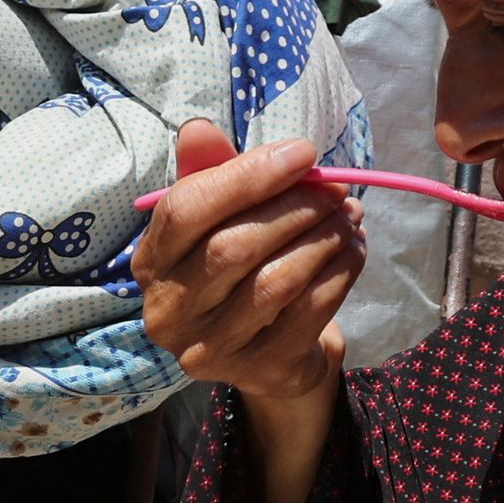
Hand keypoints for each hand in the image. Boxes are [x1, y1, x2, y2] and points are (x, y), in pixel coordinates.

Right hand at [136, 118, 365, 408]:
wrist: (269, 350)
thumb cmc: (240, 267)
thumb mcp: (220, 216)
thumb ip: (211, 173)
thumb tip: (198, 130)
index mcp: (151, 263)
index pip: (185, 211)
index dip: (246, 177)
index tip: (304, 153)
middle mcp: (168, 312)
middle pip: (233, 248)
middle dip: (296, 209)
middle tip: (336, 190)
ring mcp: (210, 350)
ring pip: (275, 283)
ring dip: (323, 240)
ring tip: (348, 217)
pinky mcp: (258, 372)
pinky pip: (308, 314)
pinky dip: (340, 274)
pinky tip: (353, 251)